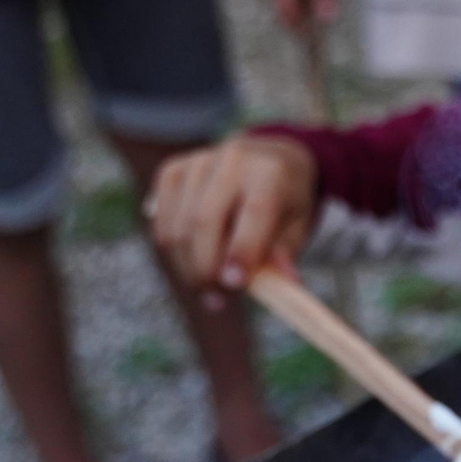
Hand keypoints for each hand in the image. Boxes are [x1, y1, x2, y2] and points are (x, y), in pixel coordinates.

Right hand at [147, 135, 319, 291]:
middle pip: (204, 221)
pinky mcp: (172, 171)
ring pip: (178, 228)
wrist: (267, 160)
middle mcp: (232, 160)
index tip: (233, 285)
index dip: (241, 250)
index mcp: (270, 172)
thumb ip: (284, 254)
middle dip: (206, 270)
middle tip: (217, 301)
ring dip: (188, 268)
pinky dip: (173, 252)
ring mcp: (197, 163)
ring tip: (208, 289)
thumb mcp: (298, 226)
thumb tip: (282, 283)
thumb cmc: (284, 203)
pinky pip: (162, 223)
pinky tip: (193, 262)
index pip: (254, 211)